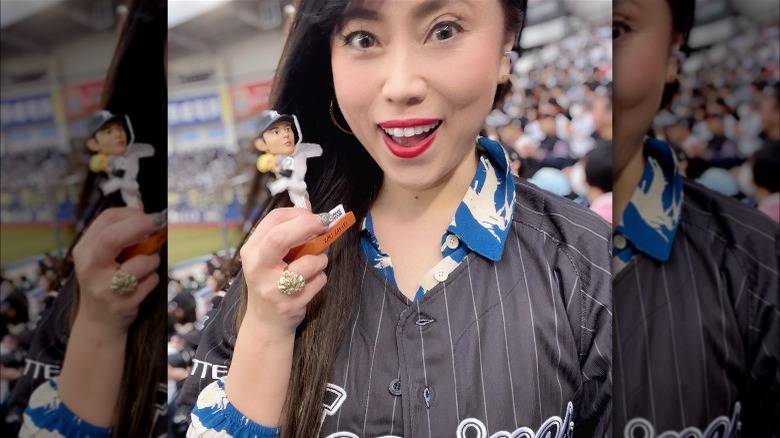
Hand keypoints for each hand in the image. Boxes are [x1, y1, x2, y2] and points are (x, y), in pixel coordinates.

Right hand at [71, 207, 161, 341]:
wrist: (98, 323)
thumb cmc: (105, 282)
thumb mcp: (102, 258)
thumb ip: (119, 236)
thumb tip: (148, 215)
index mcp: (83, 251)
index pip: (105, 220)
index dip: (131, 213)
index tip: (147, 217)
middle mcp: (89, 268)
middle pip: (111, 238)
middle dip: (140, 226)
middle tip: (157, 225)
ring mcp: (105, 288)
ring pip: (140, 263)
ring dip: (153, 260)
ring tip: (148, 264)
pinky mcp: (122, 304)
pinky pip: (150, 282)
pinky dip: (153, 279)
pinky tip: (143, 284)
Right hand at [239, 207, 329, 340]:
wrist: (266, 323)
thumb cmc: (272, 282)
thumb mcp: (270, 257)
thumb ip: (287, 233)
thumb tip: (309, 207)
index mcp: (251, 251)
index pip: (273, 220)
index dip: (299, 213)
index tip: (316, 216)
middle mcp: (257, 268)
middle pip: (280, 237)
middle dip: (307, 226)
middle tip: (324, 225)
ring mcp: (273, 288)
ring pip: (309, 262)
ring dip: (320, 260)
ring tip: (314, 265)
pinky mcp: (289, 304)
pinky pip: (318, 281)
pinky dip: (321, 278)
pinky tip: (310, 283)